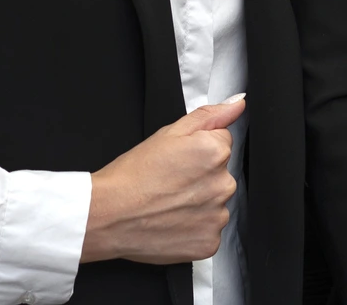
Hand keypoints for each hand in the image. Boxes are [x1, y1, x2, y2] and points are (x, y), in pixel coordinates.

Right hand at [81, 95, 244, 264]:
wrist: (109, 215)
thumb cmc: (133, 175)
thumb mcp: (168, 133)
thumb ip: (209, 116)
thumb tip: (237, 103)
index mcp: (214, 152)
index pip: (221, 144)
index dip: (196, 151)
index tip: (177, 161)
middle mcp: (223, 185)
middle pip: (220, 175)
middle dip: (200, 177)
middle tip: (170, 182)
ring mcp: (217, 217)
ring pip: (215, 203)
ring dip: (198, 203)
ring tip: (167, 203)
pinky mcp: (209, 243)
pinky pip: (209, 230)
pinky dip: (193, 227)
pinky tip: (171, 221)